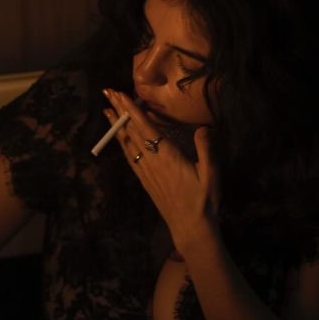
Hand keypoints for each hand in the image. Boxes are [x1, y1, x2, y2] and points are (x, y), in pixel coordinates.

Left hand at [103, 89, 219, 239]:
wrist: (190, 227)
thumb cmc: (203, 200)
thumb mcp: (211, 174)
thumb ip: (206, 149)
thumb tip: (203, 127)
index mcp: (167, 156)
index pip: (145, 128)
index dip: (132, 110)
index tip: (121, 95)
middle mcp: (152, 162)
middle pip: (131, 132)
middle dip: (119, 110)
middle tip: (107, 92)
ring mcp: (146, 171)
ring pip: (127, 143)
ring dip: (116, 125)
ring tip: (107, 110)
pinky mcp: (144, 180)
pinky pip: (129, 157)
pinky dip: (122, 143)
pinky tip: (118, 137)